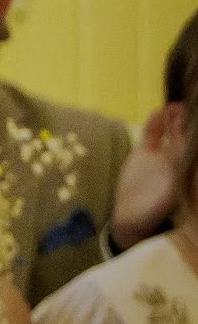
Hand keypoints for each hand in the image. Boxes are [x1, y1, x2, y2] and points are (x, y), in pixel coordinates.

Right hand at [111, 101, 186, 251]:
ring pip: (171, 132)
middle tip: (191, 111)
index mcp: (188, 172)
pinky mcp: (145, 152)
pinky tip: (159, 111)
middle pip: (187, 138)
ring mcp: (162, 155)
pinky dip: (155, 123)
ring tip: (177, 107)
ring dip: (174, 120)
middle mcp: (179, 161)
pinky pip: (152, 134)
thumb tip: (189, 158)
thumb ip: (182, 176)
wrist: (131, 216)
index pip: (195, 151)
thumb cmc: (155, 212)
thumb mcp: (173, 195)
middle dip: (189, 125)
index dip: (196, 139)